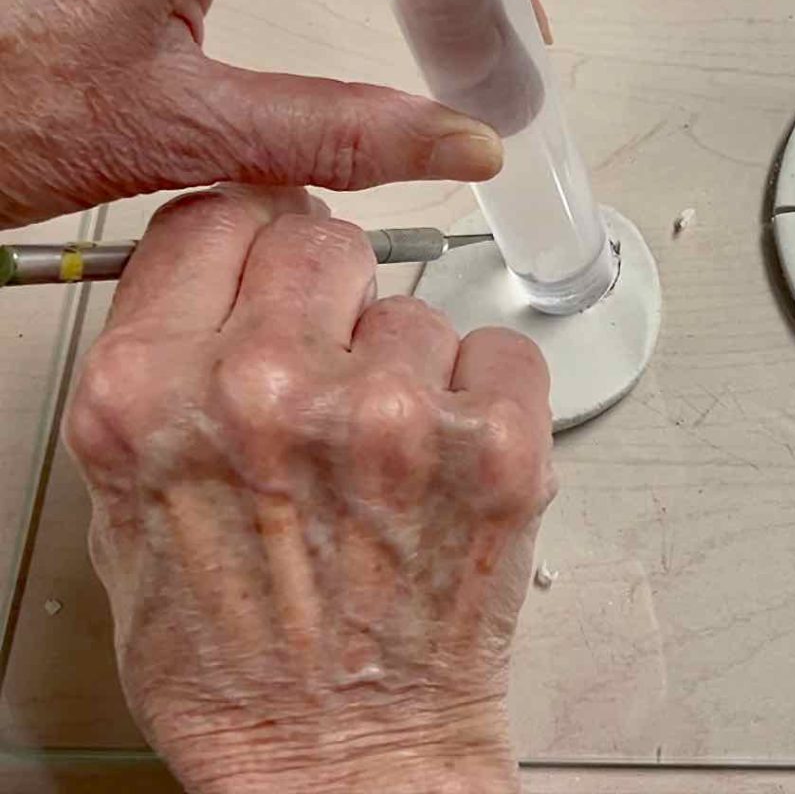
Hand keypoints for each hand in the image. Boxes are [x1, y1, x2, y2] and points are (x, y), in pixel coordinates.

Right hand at [65, 185, 555, 793]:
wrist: (342, 756)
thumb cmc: (240, 655)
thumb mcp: (132, 510)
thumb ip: (164, 371)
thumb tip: (227, 260)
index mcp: (151, 396)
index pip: (215, 217)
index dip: (253, 233)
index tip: (275, 254)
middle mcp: (263, 391)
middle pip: (322, 240)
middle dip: (331, 295)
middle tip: (337, 366)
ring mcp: (391, 416)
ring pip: (416, 308)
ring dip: (407, 368)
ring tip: (389, 461)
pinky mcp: (495, 446)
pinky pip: (501, 347)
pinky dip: (486, 392)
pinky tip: (450, 464)